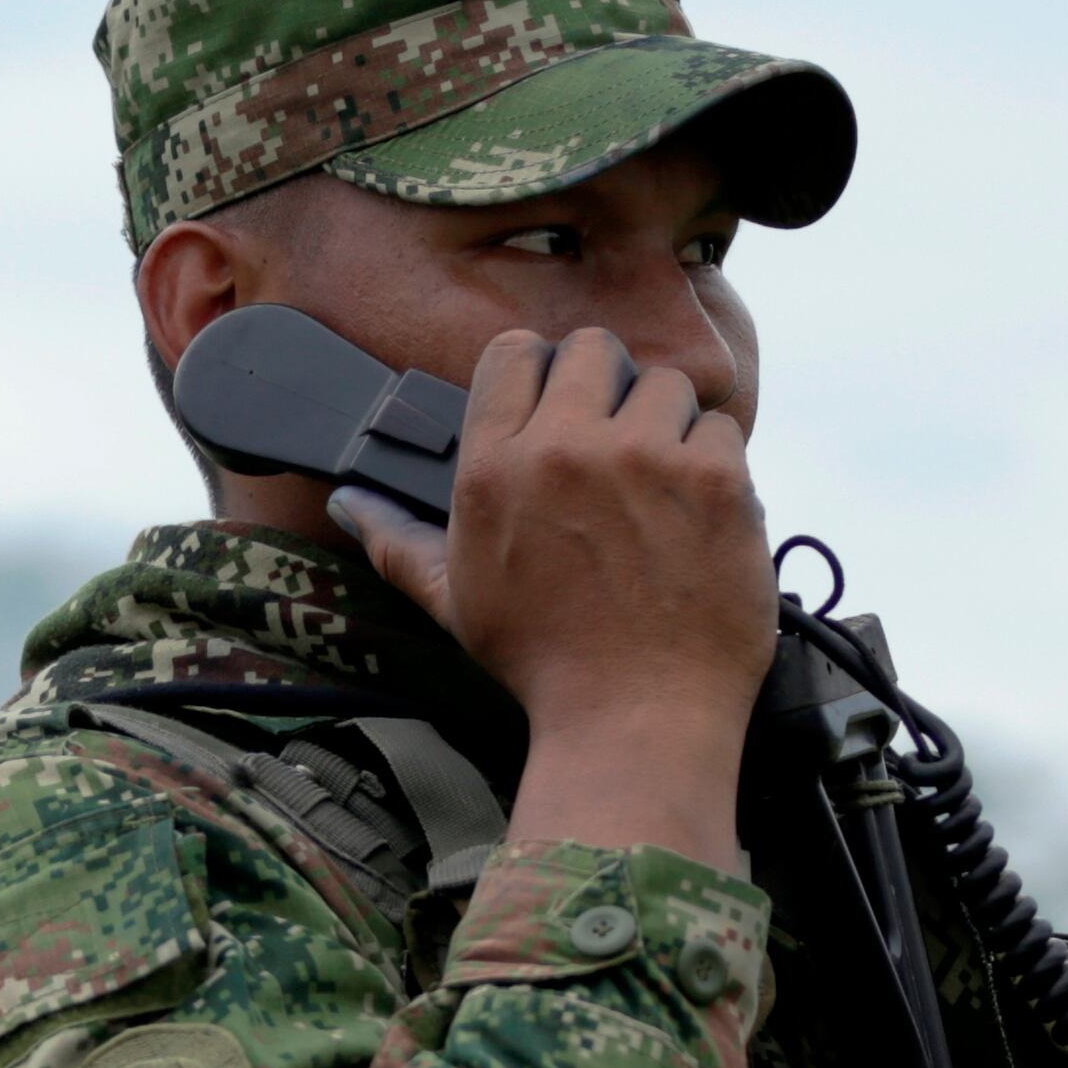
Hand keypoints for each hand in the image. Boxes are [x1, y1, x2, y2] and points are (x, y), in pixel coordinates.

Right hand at [335, 328, 770, 870]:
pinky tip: (698, 516)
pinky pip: (720, 428)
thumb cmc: (544, 665)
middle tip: (616, 446)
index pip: (516, 351)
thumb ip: (397, 541)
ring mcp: (646, 458)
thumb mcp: (454, 601)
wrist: (635, 720)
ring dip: (666, 426)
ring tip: (661, 488)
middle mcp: (567, 447)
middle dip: (607, 387)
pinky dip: (715, 464)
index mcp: (495, 467)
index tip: (559, 412)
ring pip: (666, 385)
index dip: (541, 374)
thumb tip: (346, 503)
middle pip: (595, 348)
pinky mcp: (717, 480)